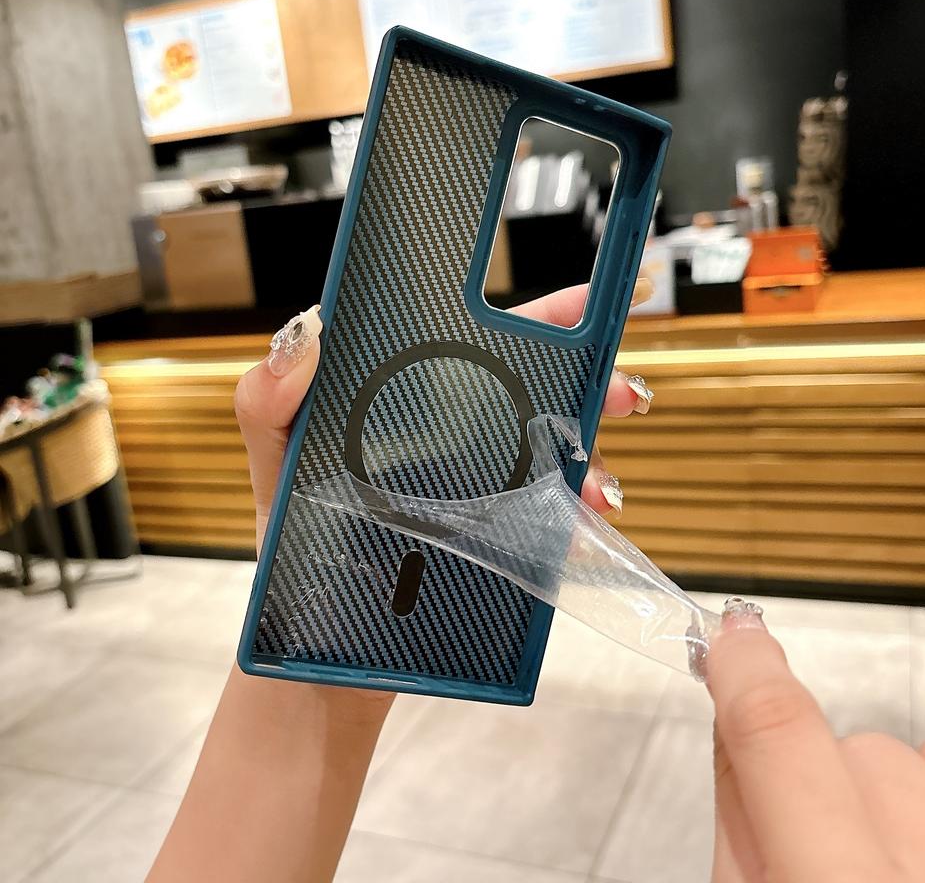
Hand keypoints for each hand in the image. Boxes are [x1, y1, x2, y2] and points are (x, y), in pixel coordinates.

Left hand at [234, 277, 654, 548]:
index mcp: (408, 402)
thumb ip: (270, 399)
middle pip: (539, 392)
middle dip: (593, 384)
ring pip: (556, 456)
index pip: (477, 339)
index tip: (584, 307)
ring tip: (594, 487)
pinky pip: (553, 521)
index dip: (536, 316)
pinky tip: (580, 533)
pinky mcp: (499, 541)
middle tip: (622, 394)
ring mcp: (483, 490)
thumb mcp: (275, 463)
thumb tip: (308, 330)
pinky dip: (578, 522)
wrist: (318, 649)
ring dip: (590, 461)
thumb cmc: (290, 546)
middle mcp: (456, 439)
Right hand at [708, 599, 924, 881]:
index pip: (780, 733)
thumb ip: (738, 817)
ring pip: (922, 756)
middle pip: (857, 748)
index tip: (733, 635)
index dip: (747, 668)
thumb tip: (729, 712)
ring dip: (888, 791)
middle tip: (804, 844)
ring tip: (879, 864)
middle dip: (817, 774)